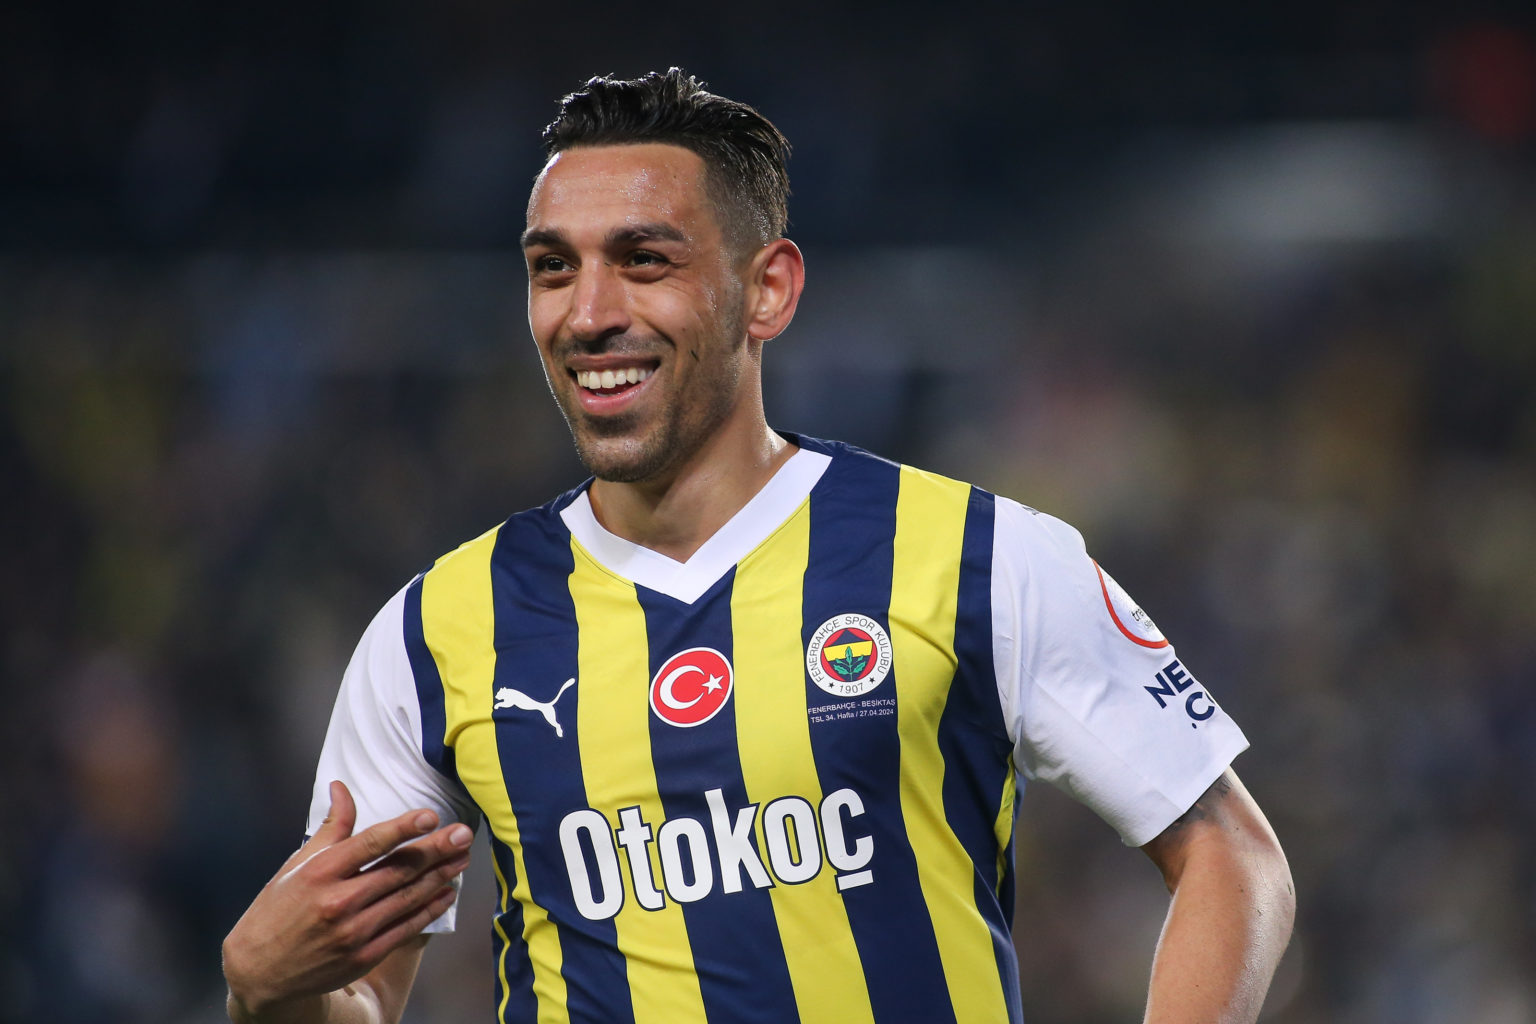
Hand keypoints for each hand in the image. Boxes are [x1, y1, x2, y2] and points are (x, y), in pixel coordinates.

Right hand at [222, 781, 472, 1018]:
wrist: (260, 971)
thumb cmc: (278, 909)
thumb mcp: (298, 864)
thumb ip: (331, 827)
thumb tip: (341, 786)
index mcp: (320, 872)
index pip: (371, 844)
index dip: (404, 828)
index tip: (432, 816)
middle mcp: (338, 902)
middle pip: (398, 870)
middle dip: (436, 850)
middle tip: (464, 834)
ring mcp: (353, 932)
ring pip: (407, 897)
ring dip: (440, 876)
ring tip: (463, 858)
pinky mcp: (364, 955)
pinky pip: (406, 928)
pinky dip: (429, 909)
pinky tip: (447, 893)